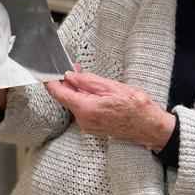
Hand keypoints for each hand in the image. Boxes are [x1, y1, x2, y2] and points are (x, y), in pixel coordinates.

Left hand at [45, 69, 174, 150]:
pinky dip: (84, 99)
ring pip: (76, 104)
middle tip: (74, 68)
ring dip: (78, 91)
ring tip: (87, 78)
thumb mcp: (110, 86)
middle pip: (67, 98)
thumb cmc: (135, 106)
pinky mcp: (93, 127)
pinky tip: (94, 92)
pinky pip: (83, 110)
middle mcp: (83, 120)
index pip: (59, 94)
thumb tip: (70, 75)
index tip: (46, 72)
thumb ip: (87, 81)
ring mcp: (88, 125)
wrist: (148, 125)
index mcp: (86, 108)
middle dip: (68, 82)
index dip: (51, 81)